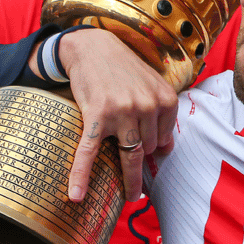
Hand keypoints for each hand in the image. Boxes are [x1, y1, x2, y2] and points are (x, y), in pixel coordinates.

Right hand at [49, 29, 176, 201]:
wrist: (93, 48)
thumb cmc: (124, 69)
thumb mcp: (152, 85)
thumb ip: (163, 114)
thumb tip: (167, 150)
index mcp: (164, 99)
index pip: (165, 138)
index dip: (155, 149)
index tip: (149, 160)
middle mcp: (145, 106)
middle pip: (148, 149)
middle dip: (141, 162)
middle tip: (138, 188)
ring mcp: (121, 112)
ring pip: (129, 155)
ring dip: (127, 176)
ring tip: (128, 195)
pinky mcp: (96, 116)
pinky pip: (88, 152)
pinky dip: (80, 175)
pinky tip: (76, 195)